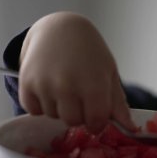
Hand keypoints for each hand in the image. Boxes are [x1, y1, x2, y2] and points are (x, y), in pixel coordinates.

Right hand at [19, 12, 135, 131]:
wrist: (60, 28)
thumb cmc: (90, 52)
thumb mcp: (109, 73)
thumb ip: (118, 104)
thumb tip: (130, 129)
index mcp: (93, 84)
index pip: (95, 123)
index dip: (97, 122)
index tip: (96, 115)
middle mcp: (67, 86)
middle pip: (73, 121)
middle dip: (78, 114)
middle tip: (79, 96)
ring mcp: (44, 85)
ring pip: (53, 116)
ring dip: (59, 108)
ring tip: (64, 86)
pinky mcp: (26, 84)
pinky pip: (33, 110)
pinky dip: (40, 104)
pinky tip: (48, 86)